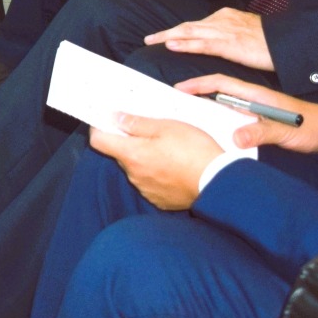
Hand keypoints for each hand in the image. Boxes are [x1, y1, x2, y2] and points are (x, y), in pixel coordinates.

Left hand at [89, 114, 221, 210]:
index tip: (107, 120)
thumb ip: (137, 123)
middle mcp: (134, 175)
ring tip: (167, 149)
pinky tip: (173, 166)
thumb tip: (115, 118)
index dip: (99, 128)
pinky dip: (156, 173)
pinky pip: (150, 182)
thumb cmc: (194, 151)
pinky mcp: (160, 200)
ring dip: (144, 158)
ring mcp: (146, 189)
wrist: (219, 182)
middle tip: (148, 130)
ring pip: (136, 168)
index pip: (99, 141)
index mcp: (132, 155)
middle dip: (128, 142)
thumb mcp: (166, 127)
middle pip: (120, 154)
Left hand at [143, 7, 272, 72]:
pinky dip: (185, 44)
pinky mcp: (229, 45)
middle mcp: (221, 21)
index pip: (196, 24)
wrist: (287, 42)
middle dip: (166, 32)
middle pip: (187, 26)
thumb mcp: (246, 32)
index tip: (164, 36)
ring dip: (168, 37)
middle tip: (148, 39)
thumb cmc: (270, 40)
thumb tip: (218, 41)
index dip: (178, 31)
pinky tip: (171, 45)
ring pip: (190, 32)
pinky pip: (202, 44)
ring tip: (152, 41)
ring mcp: (224, 32)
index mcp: (225, 17)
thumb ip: (230, 34)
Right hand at [176, 73, 317, 155]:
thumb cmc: (311, 129)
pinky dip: (217, 120)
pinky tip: (209, 129)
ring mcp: (254, 110)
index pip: (222, 83)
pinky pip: (231, 118)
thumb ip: (262, 133)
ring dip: (204, 106)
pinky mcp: (258, 122)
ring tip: (185, 114)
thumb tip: (235, 138)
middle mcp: (252, 100)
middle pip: (218, 92)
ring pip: (223, 105)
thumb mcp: (286, 132)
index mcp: (256, 95)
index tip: (180, 88)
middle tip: (173, 101)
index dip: (199, 84)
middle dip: (195, 92)